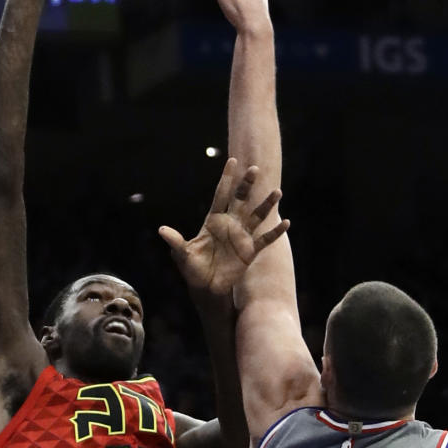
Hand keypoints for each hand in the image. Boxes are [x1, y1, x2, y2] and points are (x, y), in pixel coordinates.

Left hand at [158, 159, 288, 295]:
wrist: (206, 287)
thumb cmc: (193, 268)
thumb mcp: (183, 254)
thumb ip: (176, 241)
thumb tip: (161, 229)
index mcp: (213, 220)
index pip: (221, 195)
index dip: (226, 178)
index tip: (232, 160)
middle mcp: (230, 224)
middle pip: (241, 200)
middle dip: (247, 184)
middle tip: (254, 169)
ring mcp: (242, 236)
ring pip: (257, 216)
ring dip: (266, 205)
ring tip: (277, 192)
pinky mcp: (250, 251)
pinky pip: (265, 239)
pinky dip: (275, 231)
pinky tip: (286, 222)